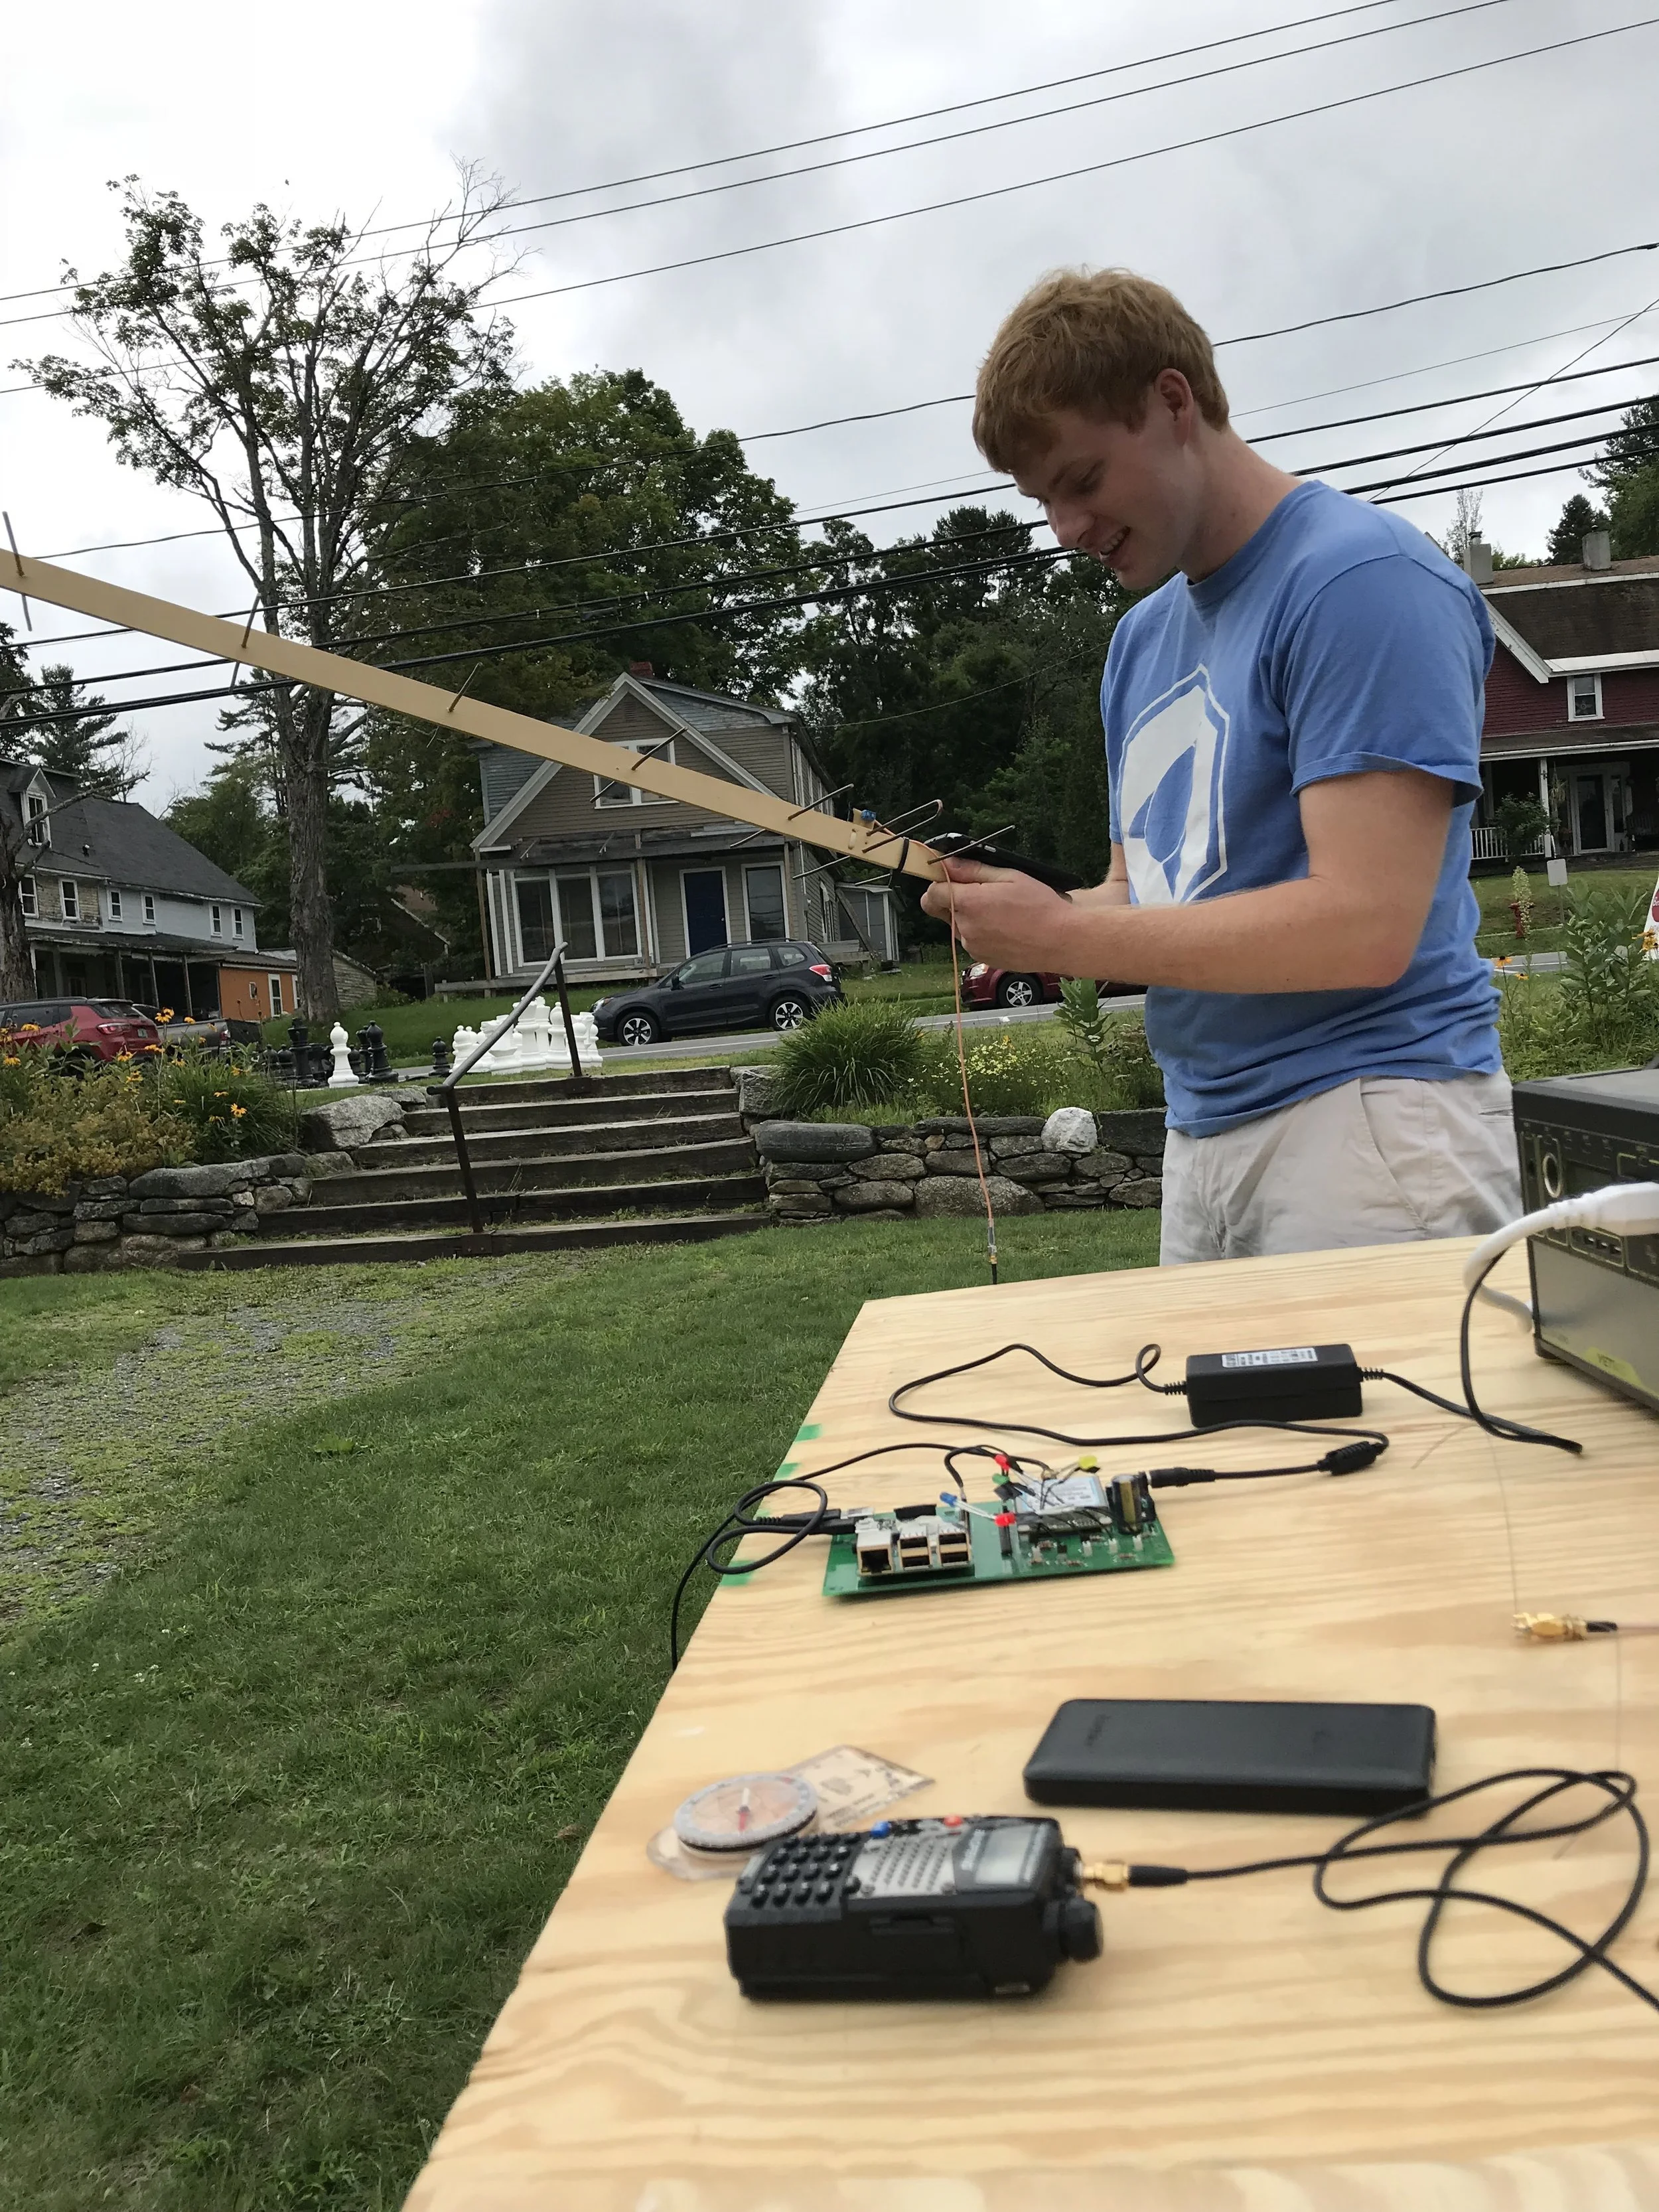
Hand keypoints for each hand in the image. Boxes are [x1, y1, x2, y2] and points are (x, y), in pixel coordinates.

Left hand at [920, 858, 1077, 969]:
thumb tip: (946, 863)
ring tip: (1002, 913)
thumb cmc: (1040, 905)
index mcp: (968, 904)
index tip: (954, 879)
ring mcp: (973, 947)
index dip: (940, 884)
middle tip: (986, 894)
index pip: (931, 894)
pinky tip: (1006, 929)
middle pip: (944, 910)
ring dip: (971, 918)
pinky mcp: (982, 959)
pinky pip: (973, 941)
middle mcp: (965, 928)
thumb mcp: (1008, 876)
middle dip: (957, 900)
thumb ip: (972, 870)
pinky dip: (982, 933)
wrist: (1061, 940)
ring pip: (959, 927)